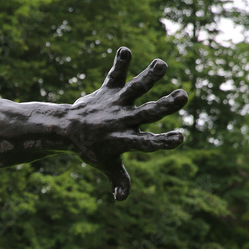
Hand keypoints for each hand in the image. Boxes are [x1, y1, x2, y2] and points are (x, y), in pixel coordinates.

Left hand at [66, 47, 187, 200]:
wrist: (66, 129)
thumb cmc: (92, 149)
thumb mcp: (106, 165)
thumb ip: (119, 180)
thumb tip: (121, 199)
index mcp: (124, 139)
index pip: (146, 143)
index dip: (163, 141)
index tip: (180, 137)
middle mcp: (122, 120)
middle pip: (146, 112)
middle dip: (165, 105)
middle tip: (184, 95)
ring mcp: (115, 103)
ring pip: (134, 88)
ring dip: (148, 76)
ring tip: (162, 64)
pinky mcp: (108, 89)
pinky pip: (115, 74)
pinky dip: (120, 62)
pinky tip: (125, 49)